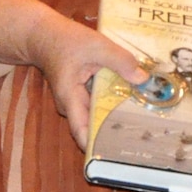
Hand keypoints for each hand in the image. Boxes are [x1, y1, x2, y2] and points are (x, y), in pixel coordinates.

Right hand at [34, 27, 150, 151]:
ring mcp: (78, 101)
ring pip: (99, 115)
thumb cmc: (67, 41)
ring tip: (145, 122)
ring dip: (118, 116)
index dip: (96, 146)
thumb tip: (143, 80)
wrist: (46, 36)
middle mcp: (73, 105)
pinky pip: (101, 103)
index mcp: (70, 98)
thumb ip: (121, 62)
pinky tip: (135, 101)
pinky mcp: (84, 93)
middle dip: (115, 132)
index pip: (81, 131)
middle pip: (94, 126)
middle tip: (142, 138)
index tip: (114, 155)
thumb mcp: (97, 46)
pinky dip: (115, 102)